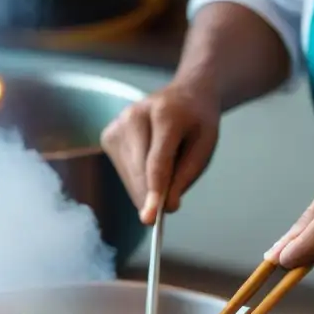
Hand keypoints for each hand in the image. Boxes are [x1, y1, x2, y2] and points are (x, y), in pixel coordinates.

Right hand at [100, 81, 220, 224]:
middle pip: (140, 172)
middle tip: (165, 207)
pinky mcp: (108, 135)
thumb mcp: (205, 146)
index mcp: (166, 113)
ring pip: (129, 175)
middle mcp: (135, 115)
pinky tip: (150, 160)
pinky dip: (137, 178)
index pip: (157, 161)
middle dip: (151, 196)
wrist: (184, 95)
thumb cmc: (197, 123)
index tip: (150, 218)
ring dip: (146, 186)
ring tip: (166, 161)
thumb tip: (165, 207)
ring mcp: (117, 124)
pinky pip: (122, 171)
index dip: (154, 192)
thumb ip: (186, 176)